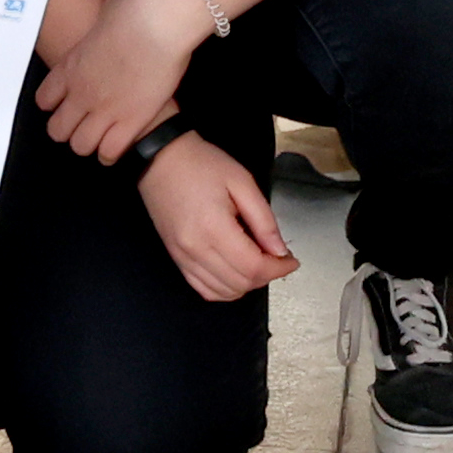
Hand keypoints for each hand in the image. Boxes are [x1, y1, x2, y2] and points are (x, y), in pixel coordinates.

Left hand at [34, 0, 214, 160]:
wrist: (158, 24)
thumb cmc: (135, 11)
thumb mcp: (109, 10)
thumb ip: (106, 15)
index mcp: (70, 68)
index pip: (44, 101)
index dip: (54, 105)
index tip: (66, 103)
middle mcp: (80, 94)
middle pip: (57, 131)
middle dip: (68, 130)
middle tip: (84, 125)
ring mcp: (103, 111)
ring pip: (80, 146)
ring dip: (90, 143)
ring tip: (102, 137)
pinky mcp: (130, 123)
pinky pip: (109, 153)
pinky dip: (111, 154)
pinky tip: (119, 145)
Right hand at [139, 133, 293, 300]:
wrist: (161, 159)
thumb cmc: (202, 164)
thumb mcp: (242, 182)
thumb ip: (264, 220)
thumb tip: (280, 251)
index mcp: (213, 228)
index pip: (253, 267)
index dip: (278, 269)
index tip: (291, 260)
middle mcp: (195, 250)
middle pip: (240, 283)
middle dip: (267, 276)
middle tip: (278, 258)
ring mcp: (183, 258)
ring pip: (223, 292)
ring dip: (248, 285)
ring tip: (259, 263)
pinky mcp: (176, 259)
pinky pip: (204, 290)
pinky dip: (225, 289)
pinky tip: (237, 272)